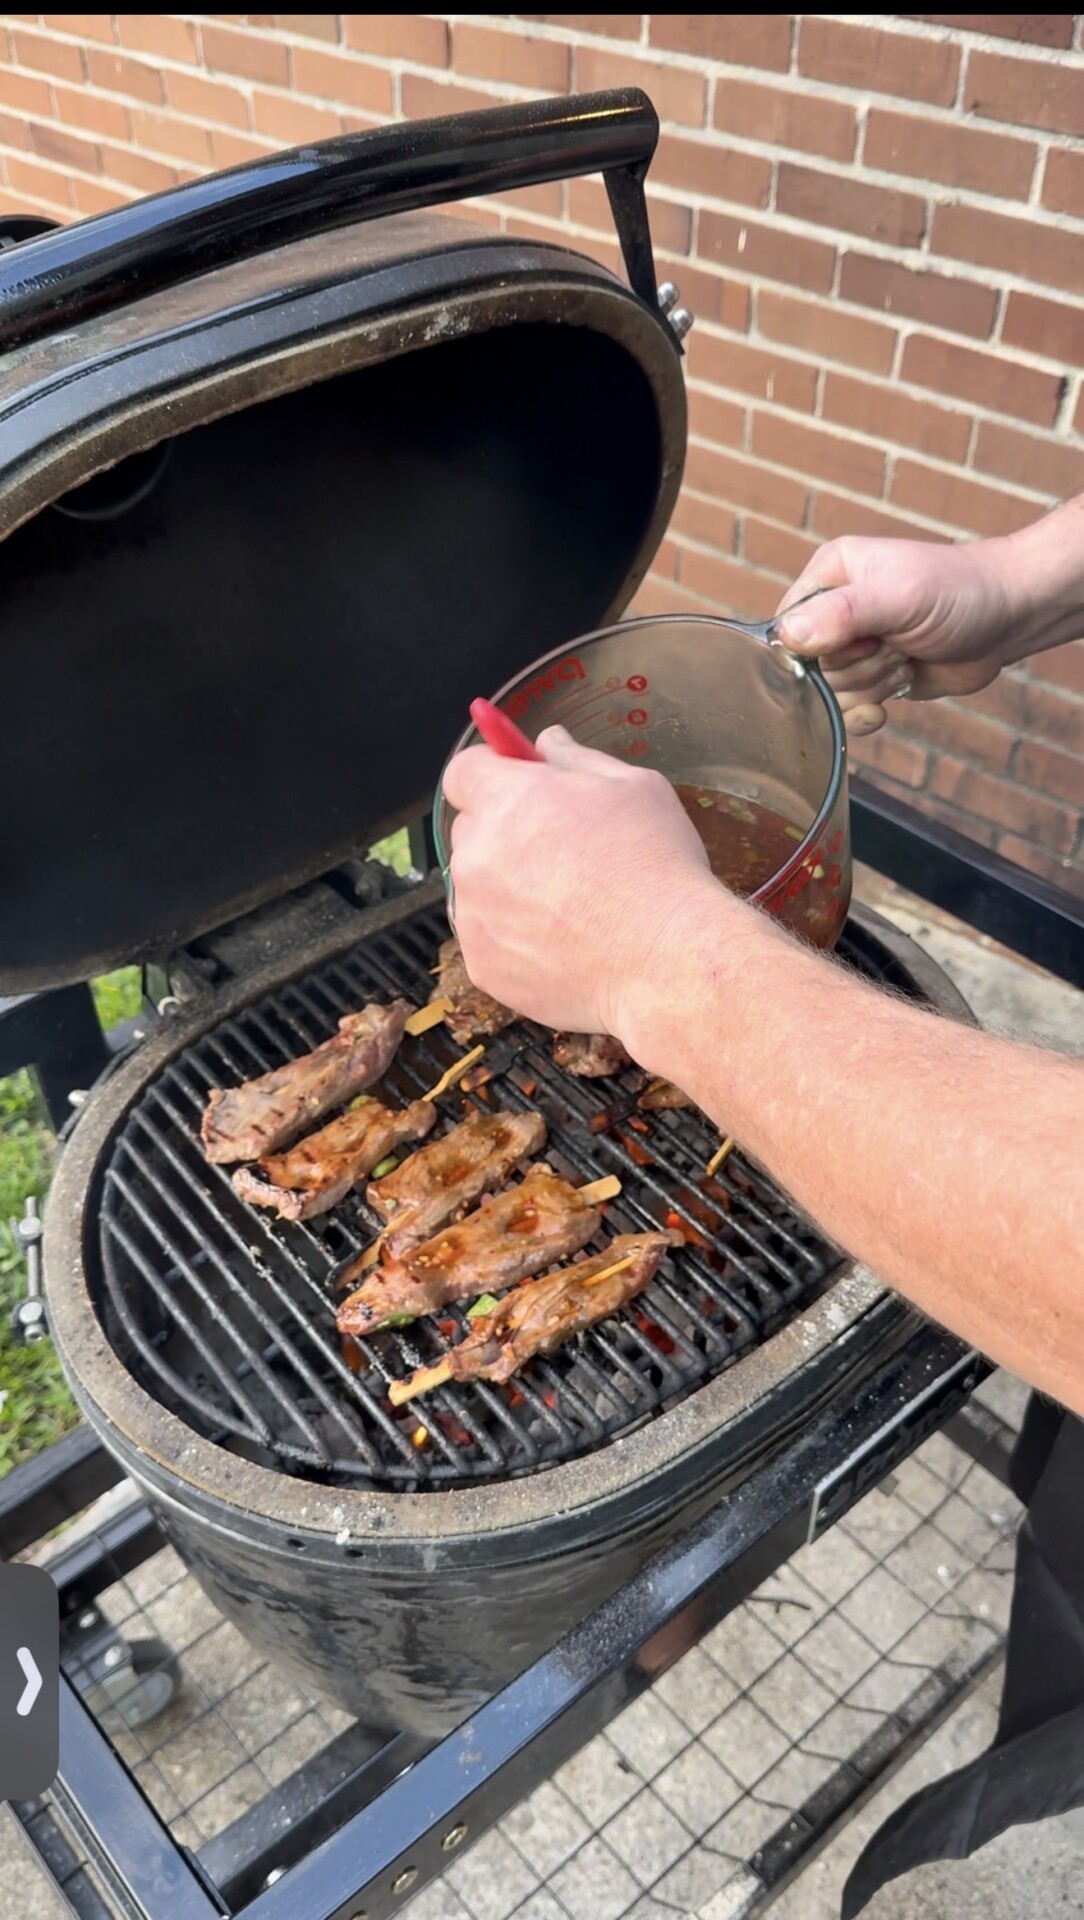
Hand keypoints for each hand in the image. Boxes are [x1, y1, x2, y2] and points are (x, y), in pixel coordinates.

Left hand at [443, 726, 712, 1037]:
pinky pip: (489, 939)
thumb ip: (577, 758)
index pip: (463, 772)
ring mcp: (475, 916)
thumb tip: (547, 741)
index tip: (521, 787)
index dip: (493, 775)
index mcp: (507, 800)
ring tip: (572, 907)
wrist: (666, 963)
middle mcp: (477, 855)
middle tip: (563, 852)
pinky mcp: (482, 966)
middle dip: (505, 832)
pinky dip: (515, 938)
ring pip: (479, 887)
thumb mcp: (634, 788)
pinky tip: (565, 943)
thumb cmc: (657, 867)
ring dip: (508, 888)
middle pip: (471, 830)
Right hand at [775, 534, 1015, 735]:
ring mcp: (854, 649)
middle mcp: (834, 612)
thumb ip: (842, 614)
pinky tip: (894, 697)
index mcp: (829, 576)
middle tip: (895, 645)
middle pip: (810, 666)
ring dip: (873, 684)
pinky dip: (868, 713)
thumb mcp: (899, 596)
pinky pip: (847, 711)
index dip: (814, 647)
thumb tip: (787, 637)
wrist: (1009, 619)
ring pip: (831, 692)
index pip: (785, 626)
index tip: (860, 639)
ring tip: (906, 657)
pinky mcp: (872, 679)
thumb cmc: (959, 592)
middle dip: (857, 666)